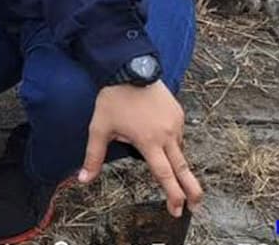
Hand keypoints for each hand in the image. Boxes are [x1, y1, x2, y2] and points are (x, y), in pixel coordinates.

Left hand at [79, 81, 203, 216]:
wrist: (129, 68)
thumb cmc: (113, 98)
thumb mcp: (98, 128)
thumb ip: (93, 156)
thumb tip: (83, 179)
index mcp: (148, 142)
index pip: (164, 175)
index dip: (173, 195)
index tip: (177, 210)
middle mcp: (167, 135)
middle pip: (183, 169)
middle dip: (191, 190)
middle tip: (195, 206)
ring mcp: (176, 124)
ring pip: (179, 150)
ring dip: (175, 161)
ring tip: (161, 159)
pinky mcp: (179, 113)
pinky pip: (178, 134)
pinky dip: (171, 141)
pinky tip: (157, 135)